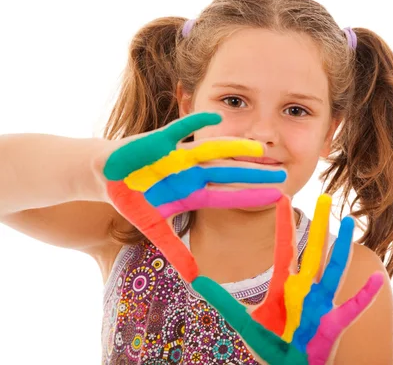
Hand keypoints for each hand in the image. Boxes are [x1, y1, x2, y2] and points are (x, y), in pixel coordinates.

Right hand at [100, 112, 285, 282]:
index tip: (279, 197)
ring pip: (212, 150)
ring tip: (260, 146)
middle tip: (284, 174)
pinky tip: (217, 115)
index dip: (253, 196)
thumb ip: (175, 250)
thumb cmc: (134, 199)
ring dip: (235, 148)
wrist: (106, 175)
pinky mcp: (160, 141)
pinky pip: (180, 129)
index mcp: (193, 193)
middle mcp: (191, 173)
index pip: (228, 196)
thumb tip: (195, 279)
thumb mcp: (155, 228)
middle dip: (255, 174)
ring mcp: (178, 156)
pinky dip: (196, 122)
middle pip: (229, 173)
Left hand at [191, 194, 384, 363]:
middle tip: (326, 196)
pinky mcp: (332, 324)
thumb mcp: (245, 322)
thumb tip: (198, 281)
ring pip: (333, 269)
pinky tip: (377, 279)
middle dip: (319, 224)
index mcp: (284, 285)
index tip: (283, 197)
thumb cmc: (272, 345)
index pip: (284, 247)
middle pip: (312, 250)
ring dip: (342, 247)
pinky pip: (351, 309)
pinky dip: (364, 295)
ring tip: (350, 222)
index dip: (283, 223)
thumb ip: (224, 301)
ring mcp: (320, 304)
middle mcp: (304, 289)